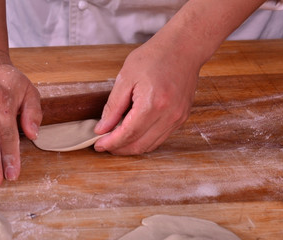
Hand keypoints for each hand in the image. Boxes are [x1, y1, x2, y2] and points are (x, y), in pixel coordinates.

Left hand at [93, 40, 199, 154]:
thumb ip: (113, 107)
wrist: (184, 47)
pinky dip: (144, 140)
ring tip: (116, 140)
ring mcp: (177, 118)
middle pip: (139, 145)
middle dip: (119, 148)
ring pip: (150, 145)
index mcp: (153, 104)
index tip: (98, 144)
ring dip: (131, 147)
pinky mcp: (181, 118)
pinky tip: (132, 133)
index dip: (111, 143)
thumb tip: (102, 128)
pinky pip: (160, 138)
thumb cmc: (155, 57)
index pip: (128, 134)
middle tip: (104, 144)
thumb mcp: (126, 78)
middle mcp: (168, 115)